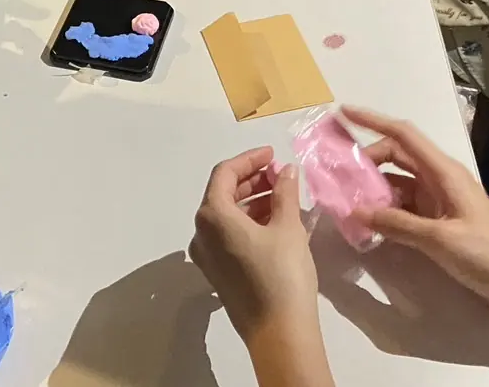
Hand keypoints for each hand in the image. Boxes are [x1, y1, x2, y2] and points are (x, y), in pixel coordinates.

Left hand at [189, 147, 318, 343]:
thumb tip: (285, 171)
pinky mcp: (217, 273)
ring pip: (226, 216)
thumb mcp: (287, 227)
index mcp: (212, 216)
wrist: (279, 333)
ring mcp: (207, 256)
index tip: (272, 155)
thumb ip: (284, 192)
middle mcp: (201, 233)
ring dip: (251, 201)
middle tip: (280, 175)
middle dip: (251, 180)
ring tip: (283, 197)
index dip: (249, 159)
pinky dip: (248, 222)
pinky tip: (275, 222)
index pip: (224, 173)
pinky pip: (228, 236)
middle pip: (222, 194)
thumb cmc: (282, 274)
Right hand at [342, 108, 488, 304]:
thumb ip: (397, 224)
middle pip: (397, 157)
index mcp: (444, 172)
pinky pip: (405, 207)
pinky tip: (369, 225)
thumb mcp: (439, 239)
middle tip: (338, 176)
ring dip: (374, 190)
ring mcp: (440, 201)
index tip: (343, 113)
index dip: (372, 120)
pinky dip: (386, 211)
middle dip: (367, 161)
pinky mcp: (439, 223)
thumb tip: (356, 212)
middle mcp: (440, 180)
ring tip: (347, 202)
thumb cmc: (487, 255)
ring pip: (398, 184)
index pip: (403, 135)